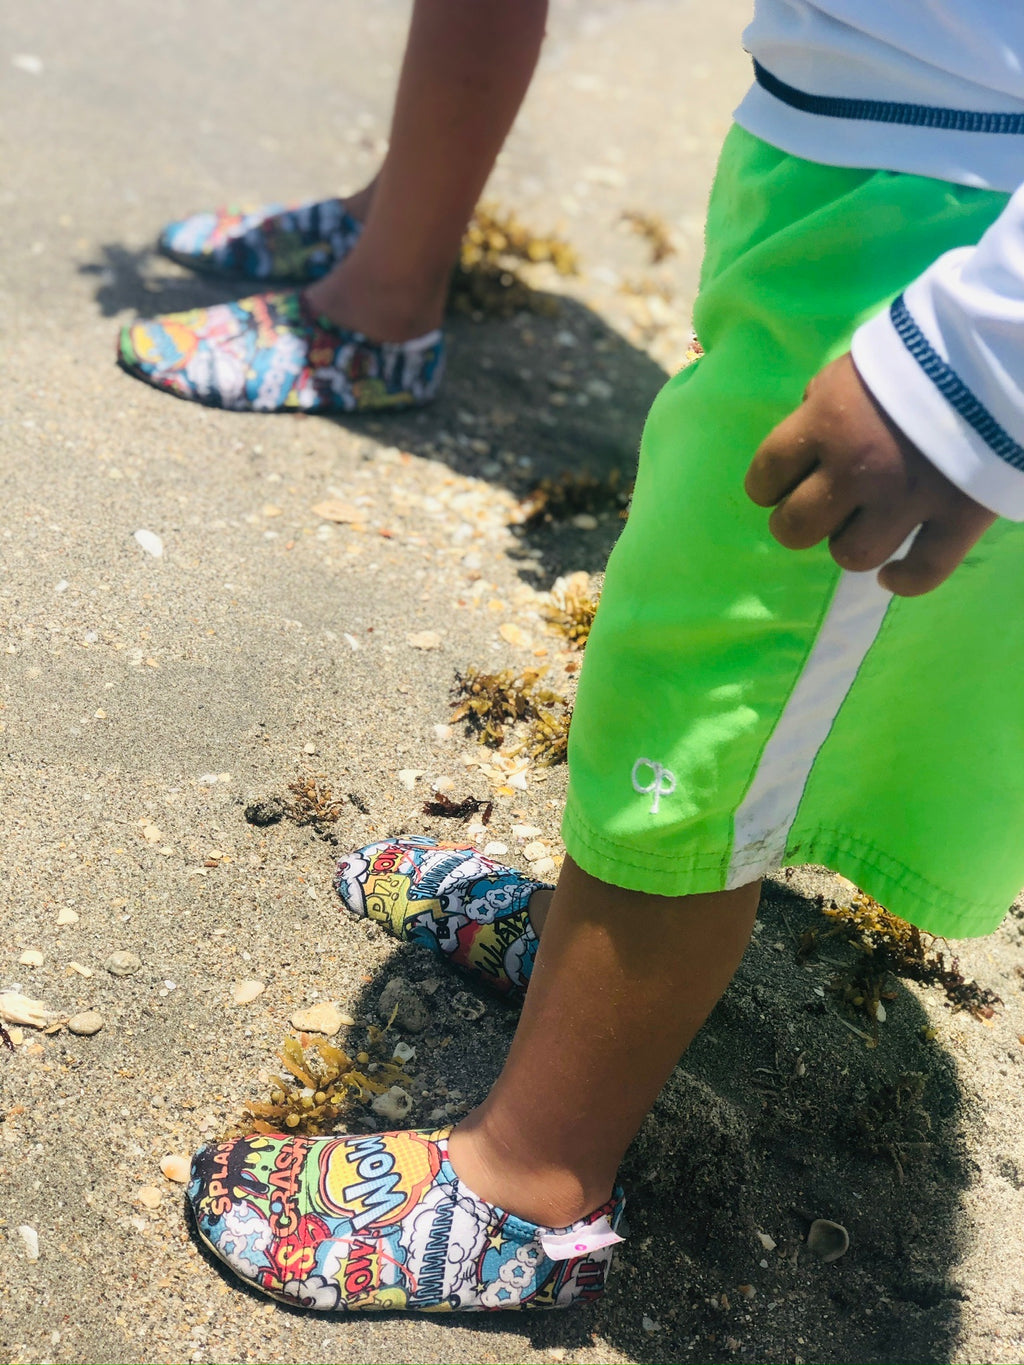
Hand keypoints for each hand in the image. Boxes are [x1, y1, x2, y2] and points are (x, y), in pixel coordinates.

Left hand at [744, 353, 995, 595]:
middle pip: (796, 528)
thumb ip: (821, 405)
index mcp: (825, 422)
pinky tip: (892, 576)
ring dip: (848, 544)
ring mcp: (906, 499)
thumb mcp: (851, 367)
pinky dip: (905, 580)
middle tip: (812, 512)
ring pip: (852, 555)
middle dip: (797, 523)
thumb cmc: (915, 356)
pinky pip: (924, 570)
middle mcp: (857, 468)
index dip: (766, 487)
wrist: (994, 354)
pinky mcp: (956, 516)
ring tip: (861, 525)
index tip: (776, 488)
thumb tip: (805, 438)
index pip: (766, 475)